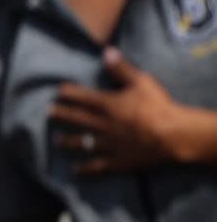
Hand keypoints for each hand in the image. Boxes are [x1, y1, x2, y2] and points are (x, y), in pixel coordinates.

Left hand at [52, 49, 199, 173]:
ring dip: (67, 141)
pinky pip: (97, 166)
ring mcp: (109, 144)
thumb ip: (122, 69)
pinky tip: (75, 169)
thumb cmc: (159, 107)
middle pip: (77, 119)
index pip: (82, 97)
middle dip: (61, 115)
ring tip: (55, 140)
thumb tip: (106, 52)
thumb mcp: (142, 82)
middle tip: (48, 113)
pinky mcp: (118, 161)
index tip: (57, 92)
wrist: (174, 136)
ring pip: (83, 142)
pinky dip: (85, 168)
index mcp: (108, 105)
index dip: (68, 94)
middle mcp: (104, 124)